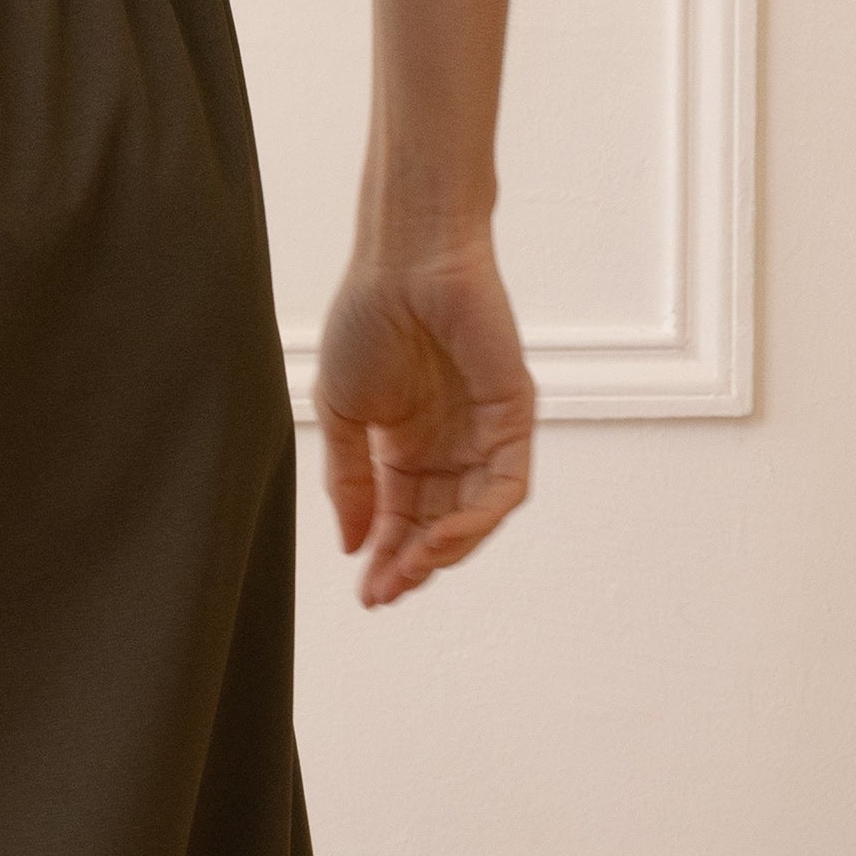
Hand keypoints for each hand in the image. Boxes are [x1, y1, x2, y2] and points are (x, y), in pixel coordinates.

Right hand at [313, 244, 534, 607]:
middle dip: (412, 564)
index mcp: (406, 445)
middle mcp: (449, 445)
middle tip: (386, 591)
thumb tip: (352, 545)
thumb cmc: (368, 318)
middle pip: (437, 526)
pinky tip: (442, 537)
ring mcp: (484, 433)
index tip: (367, 594)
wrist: (403, 261)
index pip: (401, 518)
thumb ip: (349, 480)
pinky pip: (506, 484)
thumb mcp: (342, 412)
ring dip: (445, 551)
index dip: (385, 558)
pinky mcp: (513, 417)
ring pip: (474, 515)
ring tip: (411, 569)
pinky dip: (479, 519)